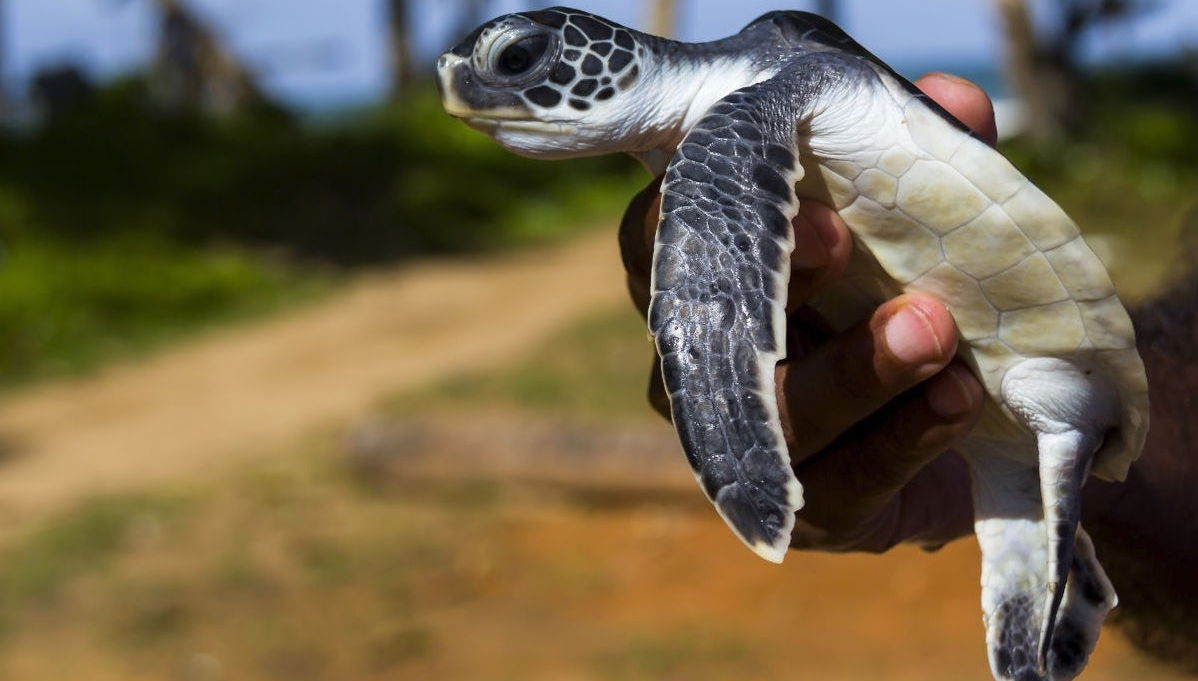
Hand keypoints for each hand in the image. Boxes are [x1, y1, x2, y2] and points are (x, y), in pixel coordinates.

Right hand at [619, 73, 996, 552]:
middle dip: (778, 286)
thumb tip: (954, 97)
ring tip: (933, 330)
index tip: (769, 186)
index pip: (652, 243)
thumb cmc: (906, 292)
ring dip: (857, 371)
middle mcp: (704, 366)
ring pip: (781, 416)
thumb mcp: (917, 219)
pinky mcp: (811, 512)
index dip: (685, 217)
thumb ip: (929, 161)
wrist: (971, 420)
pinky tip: (958, 397)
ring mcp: (751, 446)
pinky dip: (905, 436)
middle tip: (838, 237)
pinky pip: (846, 481)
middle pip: (709, 333)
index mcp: (707, 281)